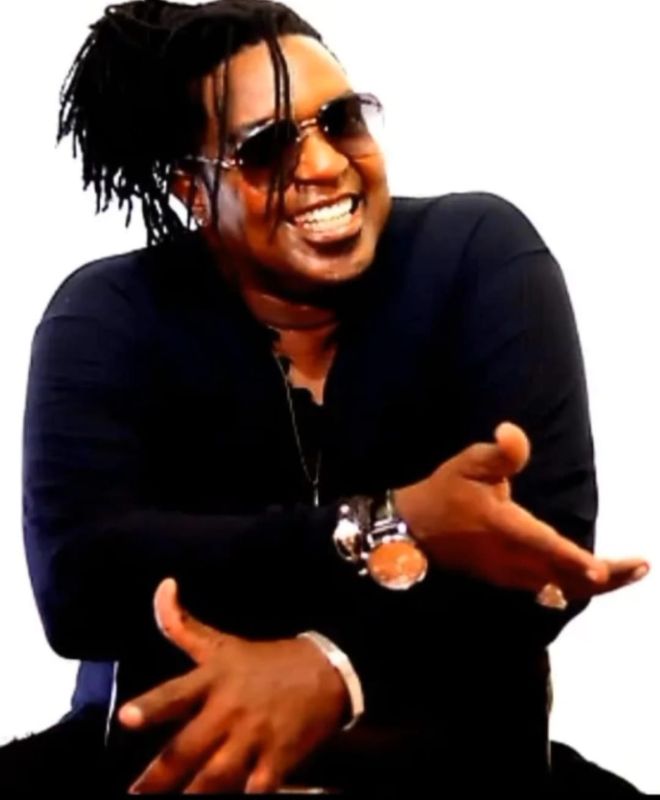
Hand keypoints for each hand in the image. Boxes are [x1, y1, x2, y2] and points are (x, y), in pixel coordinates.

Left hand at [118, 579, 346, 793]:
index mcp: (213, 679)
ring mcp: (254, 737)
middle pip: (188, 748)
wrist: (326, 670)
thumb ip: (182, 624)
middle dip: (158, 776)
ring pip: (217, 776)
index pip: (175, 694)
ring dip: (195, 794)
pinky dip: (247, 797)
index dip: (151, 706)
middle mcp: (228, 710)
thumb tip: (162, 585)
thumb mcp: (222, 642)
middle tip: (134, 796)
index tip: (126, 718)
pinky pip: (258, 789)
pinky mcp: (278, 759)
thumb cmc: (266, 660)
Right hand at [394, 422, 649, 600]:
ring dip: (593, 584)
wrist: (413, 530)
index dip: (576, 559)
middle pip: (565, 577)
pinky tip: (589, 577)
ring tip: (625, 572)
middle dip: (606, 577)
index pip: (546, 547)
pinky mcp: (506, 579)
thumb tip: (513, 432)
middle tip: (640, 567)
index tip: (604, 570)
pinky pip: (547, 589)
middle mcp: (511, 558)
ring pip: (560, 588)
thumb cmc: (444, 494)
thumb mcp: (467, 463)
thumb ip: (499, 452)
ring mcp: (509, 574)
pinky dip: (573, 585)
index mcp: (504, 529)